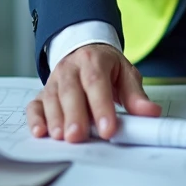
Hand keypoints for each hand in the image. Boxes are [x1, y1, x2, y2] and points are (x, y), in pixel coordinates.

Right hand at [25, 44, 160, 142]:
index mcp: (93, 61)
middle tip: (78, 136)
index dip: (101, 107)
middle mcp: (70, 69)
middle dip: (74, 116)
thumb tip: (151, 113)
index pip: (97, 83)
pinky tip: (39, 132)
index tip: (107, 129)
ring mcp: (54, 81)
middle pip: (70, 92)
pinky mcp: (42, 93)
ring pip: (51, 99)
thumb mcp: (125, 74)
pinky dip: (35, 118)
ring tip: (61, 137)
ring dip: (55, 119)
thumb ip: (136, 95)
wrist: (84, 49)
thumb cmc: (106, 65)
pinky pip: (34, 105)